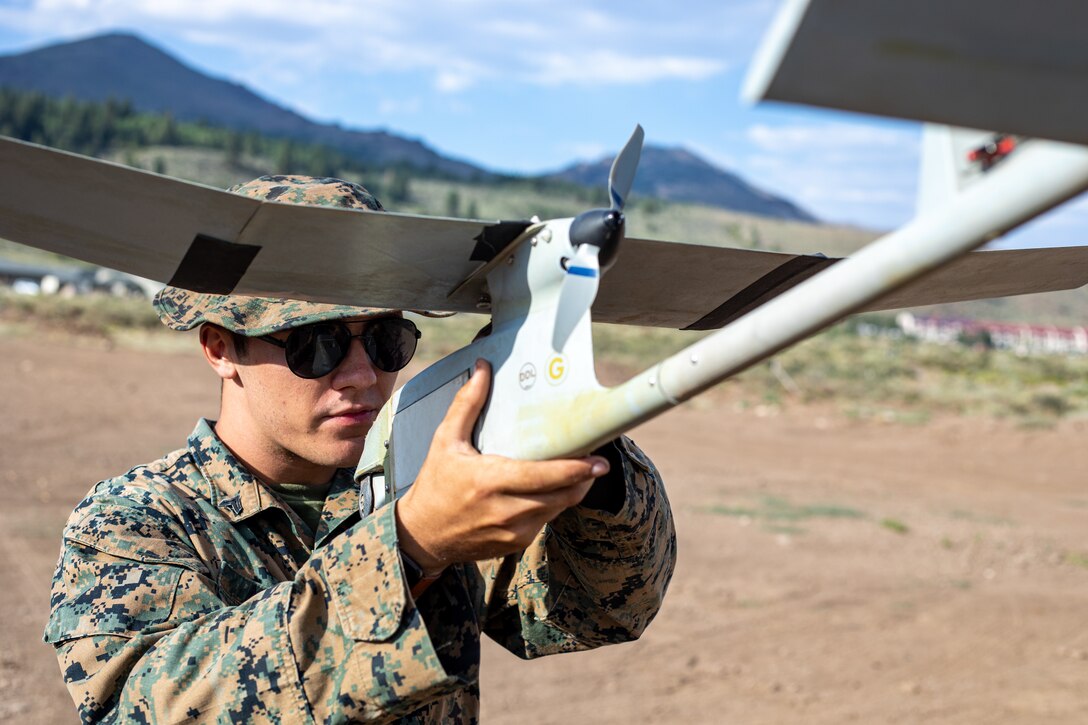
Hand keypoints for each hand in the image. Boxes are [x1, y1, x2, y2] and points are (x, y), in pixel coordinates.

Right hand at [395, 359, 608, 574]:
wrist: (423, 535)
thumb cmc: (435, 485)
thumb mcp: (445, 441)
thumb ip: (466, 404)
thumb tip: (482, 369)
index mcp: (489, 482)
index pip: (544, 477)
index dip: (575, 470)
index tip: (598, 461)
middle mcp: (505, 511)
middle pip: (561, 496)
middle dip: (583, 479)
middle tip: (597, 462)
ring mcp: (513, 532)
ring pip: (558, 509)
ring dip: (570, 491)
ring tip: (578, 471)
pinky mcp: (516, 544)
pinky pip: (545, 521)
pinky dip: (552, 504)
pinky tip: (550, 489)